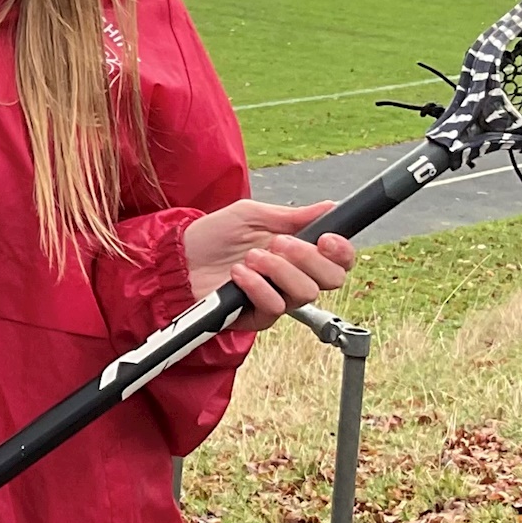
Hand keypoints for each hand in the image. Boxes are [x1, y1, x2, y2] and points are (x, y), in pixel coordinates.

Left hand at [184, 200, 355, 331]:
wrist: (180, 257)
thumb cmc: (213, 235)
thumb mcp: (251, 215)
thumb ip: (291, 215)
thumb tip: (329, 206)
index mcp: (298, 251)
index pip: (338, 259)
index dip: (341, 251)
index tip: (326, 239)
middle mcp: (293, 276)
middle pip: (332, 279)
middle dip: (308, 258)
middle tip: (278, 243)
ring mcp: (277, 297)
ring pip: (305, 293)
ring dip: (278, 270)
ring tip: (250, 257)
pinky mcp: (258, 315)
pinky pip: (275, 307)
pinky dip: (258, 287)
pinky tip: (238, 274)